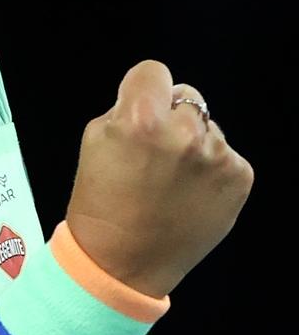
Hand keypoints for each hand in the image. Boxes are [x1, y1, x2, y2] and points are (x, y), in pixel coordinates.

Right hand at [65, 59, 253, 297]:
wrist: (122, 263)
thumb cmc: (101, 199)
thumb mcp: (96, 137)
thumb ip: (125, 107)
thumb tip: (154, 95)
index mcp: (142, 119)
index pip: (154, 70)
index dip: (143, 88)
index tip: (139, 109)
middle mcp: (184, 134)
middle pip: (186, 96)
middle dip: (170, 115)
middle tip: (155, 150)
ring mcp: (217, 157)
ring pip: (208, 127)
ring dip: (193, 143)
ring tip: (172, 178)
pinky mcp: (239, 179)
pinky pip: (225, 155)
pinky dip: (210, 169)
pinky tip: (191, 192)